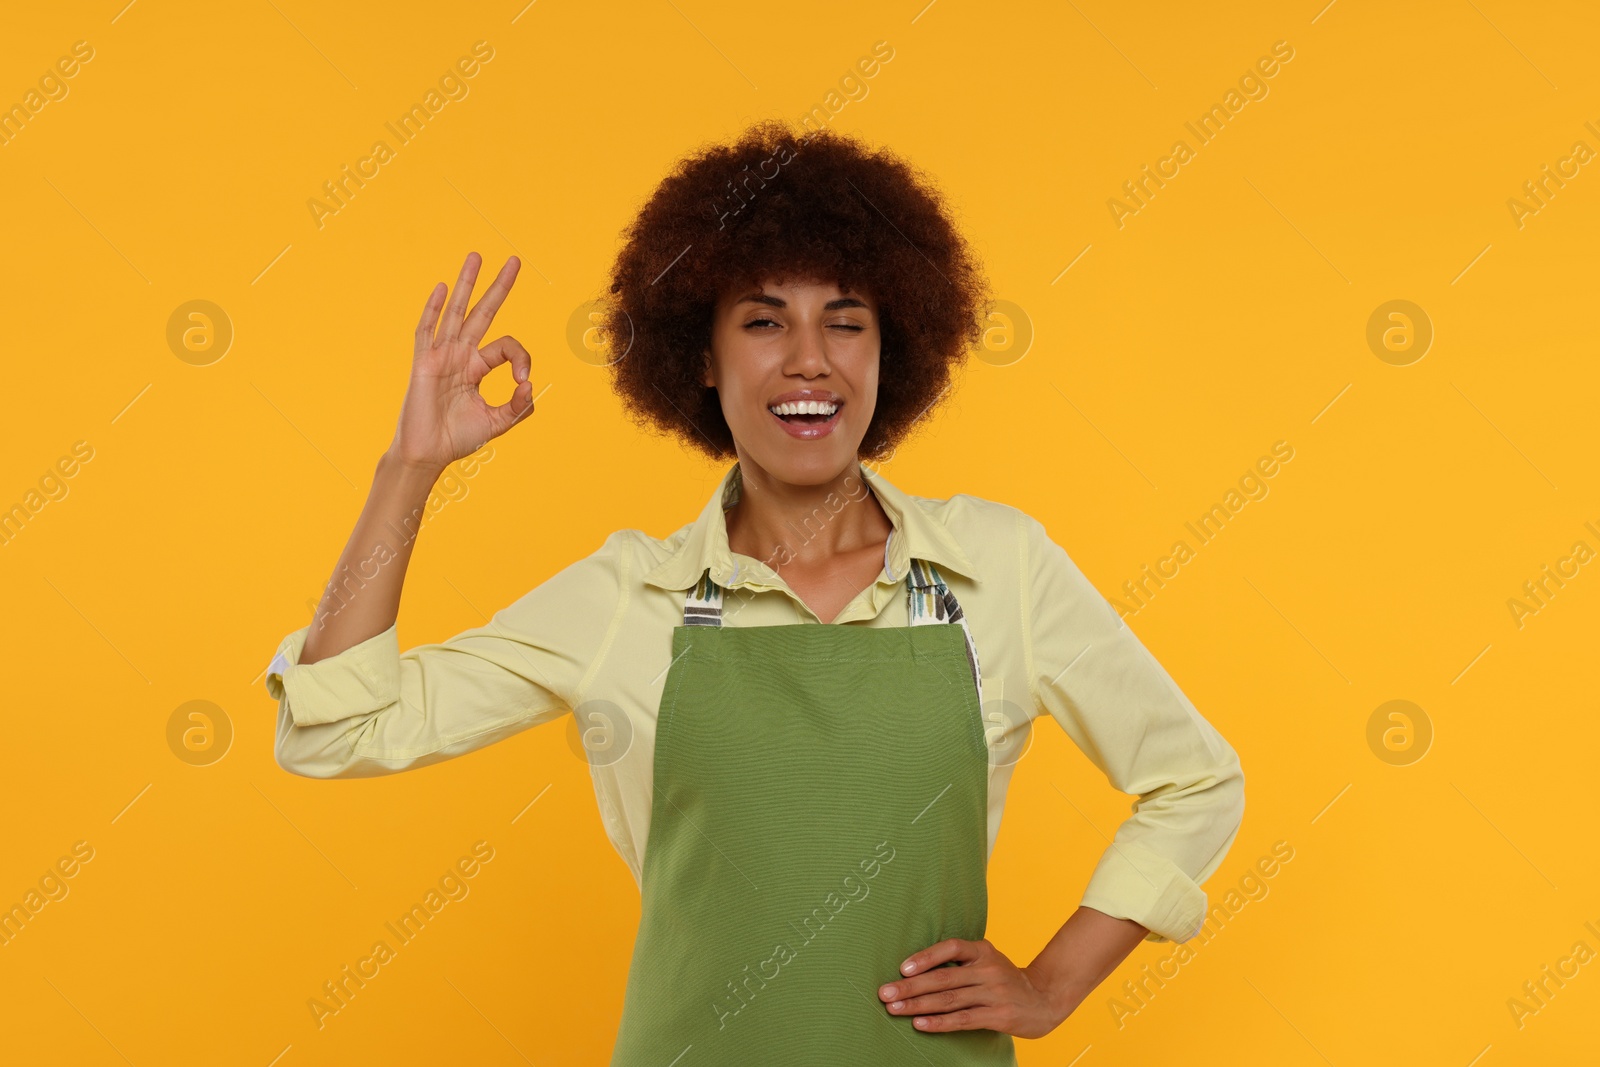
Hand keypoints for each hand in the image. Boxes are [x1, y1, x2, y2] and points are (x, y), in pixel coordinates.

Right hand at [389, 252, 534, 473]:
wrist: (427, 454)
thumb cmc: (457, 438)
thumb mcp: (497, 422)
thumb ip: (518, 407)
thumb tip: (531, 385)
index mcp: (477, 366)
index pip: (506, 346)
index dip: (522, 358)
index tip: (524, 381)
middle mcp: (460, 355)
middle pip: (483, 313)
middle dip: (498, 287)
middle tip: (515, 261)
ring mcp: (441, 356)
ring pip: (456, 313)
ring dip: (467, 284)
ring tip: (476, 257)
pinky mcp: (423, 363)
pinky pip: (426, 331)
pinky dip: (433, 309)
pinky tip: (443, 288)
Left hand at [877, 937, 1068, 1038]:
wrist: (1044, 999)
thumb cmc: (1005, 979)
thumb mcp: (987, 960)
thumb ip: (961, 961)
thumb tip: (915, 967)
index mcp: (983, 951)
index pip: (951, 948)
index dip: (926, 957)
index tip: (902, 969)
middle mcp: (988, 969)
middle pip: (943, 978)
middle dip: (910, 986)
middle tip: (884, 993)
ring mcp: (994, 993)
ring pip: (949, 999)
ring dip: (918, 1006)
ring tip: (894, 1009)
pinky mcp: (999, 1016)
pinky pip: (963, 1019)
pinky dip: (939, 1023)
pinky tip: (920, 1024)